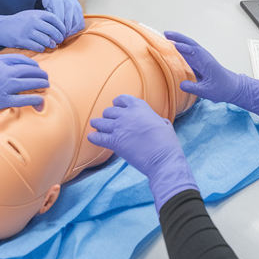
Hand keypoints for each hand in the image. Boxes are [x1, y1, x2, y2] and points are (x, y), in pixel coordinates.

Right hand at [0, 10, 66, 50]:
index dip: (61, 26)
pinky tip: (42, 48)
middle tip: (59, 41)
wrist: (0, 27)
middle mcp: (33, 21)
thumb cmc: (17, 22)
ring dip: (51, 44)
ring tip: (52, 45)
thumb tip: (57, 26)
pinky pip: (37, 46)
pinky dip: (42, 48)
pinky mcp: (22, 40)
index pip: (54, 19)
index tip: (63, 32)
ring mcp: (27, 31)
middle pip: (52, 30)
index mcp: (36, 14)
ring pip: (46, 39)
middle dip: (58, 37)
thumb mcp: (30, 15)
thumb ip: (42, 18)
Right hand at [0, 54, 48, 126]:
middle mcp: (3, 72)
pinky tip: (40, 101)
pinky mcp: (2, 101)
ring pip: (30, 84)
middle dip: (40, 74)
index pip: (21, 60)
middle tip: (45, 78)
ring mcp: (3, 87)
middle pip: (29, 70)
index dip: (32, 64)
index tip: (36, 68)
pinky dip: (35, 99)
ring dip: (41, 85)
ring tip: (46, 87)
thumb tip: (4, 62)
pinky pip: (24, 99)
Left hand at [41, 0, 84, 37]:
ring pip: (75, 24)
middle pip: (68, 22)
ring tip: (64, 37)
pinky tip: (70, 32)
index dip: (56, 28)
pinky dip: (76, 30)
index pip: (58, 18)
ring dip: (70, 33)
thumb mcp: (46, 3)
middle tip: (58, 39)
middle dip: (63, 33)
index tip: (52, 34)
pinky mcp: (80, 10)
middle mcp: (68, 3)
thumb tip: (48, 29)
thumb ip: (47, 14)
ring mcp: (75, 6)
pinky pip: (81, 23)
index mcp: (57, 0)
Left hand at [88, 95, 196, 212]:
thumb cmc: (167, 143)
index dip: (117, 103)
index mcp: (140, 107)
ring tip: (95, 126)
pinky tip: (91, 137)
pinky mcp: (114, 142)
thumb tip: (152, 120)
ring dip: (97, 124)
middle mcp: (127, 114)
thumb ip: (153, 119)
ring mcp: (119, 127)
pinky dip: (93, 137)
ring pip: (100, 122)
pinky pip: (97, 137)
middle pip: (109, 111)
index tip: (115, 106)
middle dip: (107, 116)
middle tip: (107, 121)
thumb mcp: (164, 123)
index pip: (122, 99)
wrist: (163, 159)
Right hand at [166, 31, 258, 117]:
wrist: (232, 87)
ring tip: (166, 37)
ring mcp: (201, 59)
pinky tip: (172, 48)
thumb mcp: (207, 91)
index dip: (184, 48)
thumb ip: (194, 88)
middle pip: (190, 44)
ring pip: (189, 46)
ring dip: (178, 40)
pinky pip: (188, 52)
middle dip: (178, 37)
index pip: (194, 51)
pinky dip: (180, 48)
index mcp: (207, 62)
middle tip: (166, 33)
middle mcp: (203, 57)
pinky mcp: (199, 63)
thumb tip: (181, 84)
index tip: (174, 45)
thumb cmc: (222, 88)